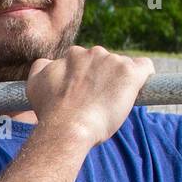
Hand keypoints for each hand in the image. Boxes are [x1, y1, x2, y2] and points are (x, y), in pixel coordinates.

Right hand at [26, 46, 155, 145]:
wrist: (68, 128)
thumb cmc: (51, 113)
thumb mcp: (35, 84)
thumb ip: (41, 67)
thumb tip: (49, 63)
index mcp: (73, 54)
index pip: (86, 60)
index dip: (87, 77)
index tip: (86, 93)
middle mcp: (93, 52)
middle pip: (105, 62)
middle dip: (103, 78)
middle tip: (97, 102)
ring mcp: (113, 61)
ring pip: (123, 67)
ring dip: (120, 82)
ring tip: (111, 105)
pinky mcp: (130, 73)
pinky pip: (145, 66)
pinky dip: (145, 75)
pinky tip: (139, 89)